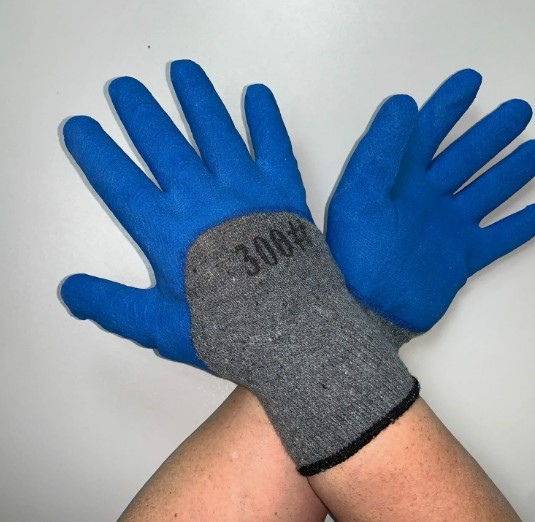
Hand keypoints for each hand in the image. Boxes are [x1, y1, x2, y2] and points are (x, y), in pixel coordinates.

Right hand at [61, 60, 310, 367]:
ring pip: (215, 130)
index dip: (97, 152)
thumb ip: (113, 306)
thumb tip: (71, 292)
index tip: (81, 127)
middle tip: (124, 87)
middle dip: (140, 113)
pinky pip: (273, 144)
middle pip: (163, 143)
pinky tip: (257, 94)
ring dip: (197, 99)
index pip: (121, 182)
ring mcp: (245, 188)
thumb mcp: (162, 326)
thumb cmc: (228, 329)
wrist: (292, 330)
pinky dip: (266, 118)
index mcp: (167, 229)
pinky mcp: (283, 188)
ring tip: (183, 72)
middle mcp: (202, 197)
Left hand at [327, 69, 534, 333]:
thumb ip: (381, 149)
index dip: (448, 105)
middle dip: (491, 134)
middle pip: (465, 158)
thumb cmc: (358, 251)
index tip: (472, 80)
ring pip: (486, 193)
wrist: (366, 310)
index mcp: (400, 179)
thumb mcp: (360, 193)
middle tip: (520, 110)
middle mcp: (426, 199)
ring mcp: (445, 230)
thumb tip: (403, 102)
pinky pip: (497, 239)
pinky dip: (519, 227)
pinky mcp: (461, 260)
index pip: (427, 132)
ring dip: (511, 172)